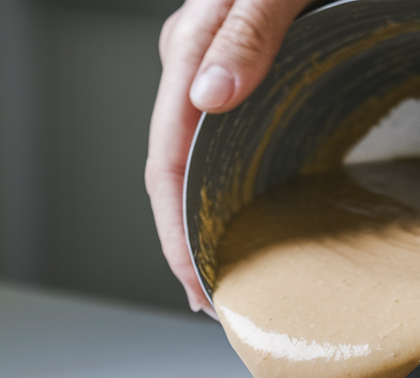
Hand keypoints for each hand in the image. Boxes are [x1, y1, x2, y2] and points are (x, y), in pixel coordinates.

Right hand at [145, 0, 311, 314]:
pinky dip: (235, 188)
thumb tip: (207, 101)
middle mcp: (198, 61)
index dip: (177, 236)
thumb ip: (248, 29)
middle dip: (190, 244)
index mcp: (192, 46)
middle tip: (217, 305)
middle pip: (177, 173)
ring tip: (230, 277)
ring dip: (210, 222)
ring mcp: (222, 67)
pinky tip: (252, 214)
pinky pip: (230, 143)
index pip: (165, 164)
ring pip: (201, 162)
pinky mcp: (254, 69)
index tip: (201, 292)